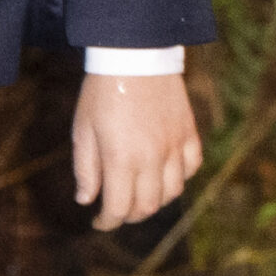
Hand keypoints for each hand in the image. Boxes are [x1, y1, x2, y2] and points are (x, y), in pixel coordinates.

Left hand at [72, 71, 202, 231]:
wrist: (134, 53)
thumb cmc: (102, 91)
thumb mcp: (83, 129)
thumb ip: (86, 169)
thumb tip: (86, 201)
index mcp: (121, 159)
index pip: (119, 208)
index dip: (107, 222)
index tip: (99, 222)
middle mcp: (152, 158)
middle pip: (147, 207)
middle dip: (129, 216)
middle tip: (117, 210)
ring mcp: (174, 146)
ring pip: (172, 192)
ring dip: (155, 201)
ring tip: (139, 195)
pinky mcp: (188, 132)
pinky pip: (192, 167)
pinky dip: (180, 177)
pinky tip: (165, 174)